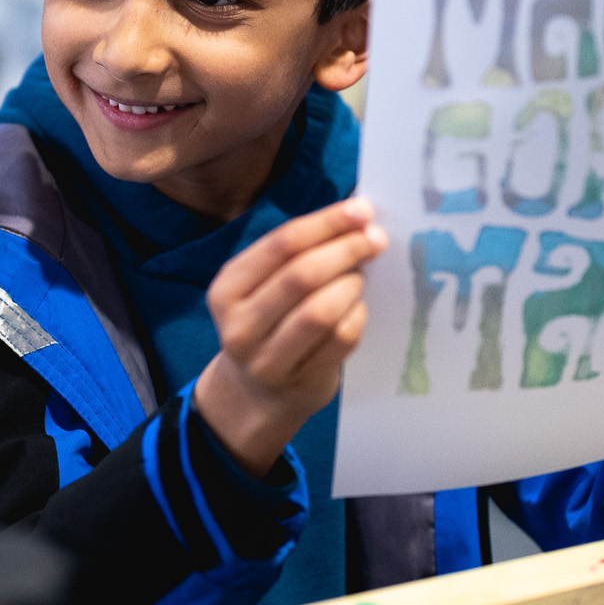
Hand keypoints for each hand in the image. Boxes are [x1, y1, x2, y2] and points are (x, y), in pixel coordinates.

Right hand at [196, 198, 387, 476]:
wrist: (256, 394)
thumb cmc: (269, 323)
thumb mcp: (262, 287)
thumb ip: (297, 254)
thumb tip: (355, 216)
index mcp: (228, 289)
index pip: (281, 244)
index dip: (325, 223)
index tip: (361, 211)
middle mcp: (240, 326)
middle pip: (301, 276)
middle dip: (345, 250)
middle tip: (375, 240)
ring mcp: (268, 360)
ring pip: (320, 312)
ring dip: (350, 286)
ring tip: (361, 277)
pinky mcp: (301, 382)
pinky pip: (340, 340)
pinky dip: (357, 316)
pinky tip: (358, 308)